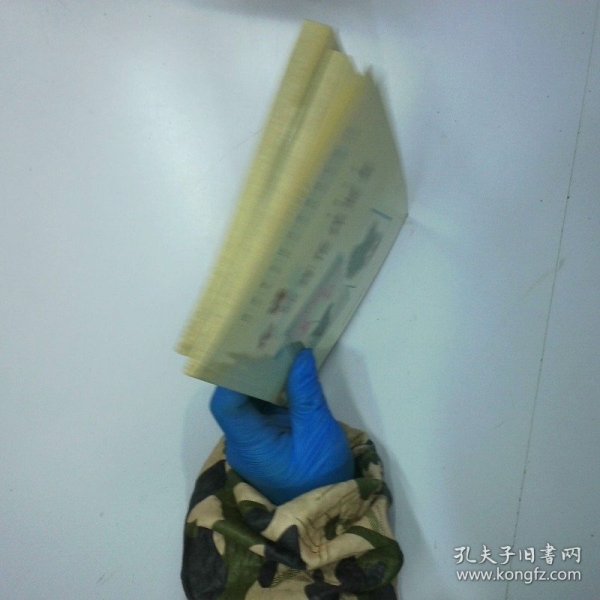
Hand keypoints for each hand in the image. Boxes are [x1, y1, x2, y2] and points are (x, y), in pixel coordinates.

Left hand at [210, 349, 353, 504]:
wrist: (327, 515)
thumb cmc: (321, 477)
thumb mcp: (318, 432)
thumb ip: (305, 393)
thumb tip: (299, 354)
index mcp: (249, 443)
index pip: (226, 404)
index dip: (234, 375)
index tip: (253, 349)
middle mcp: (243, 441)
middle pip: (234, 399)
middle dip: (250, 370)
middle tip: (268, 341)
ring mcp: (253, 442)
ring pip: (248, 402)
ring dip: (262, 378)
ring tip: (278, 349)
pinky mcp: (265, 441)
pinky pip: (261, 410)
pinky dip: (272, 390)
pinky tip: (286, 371)